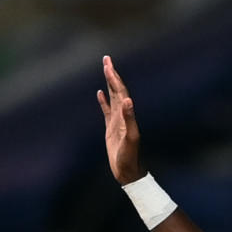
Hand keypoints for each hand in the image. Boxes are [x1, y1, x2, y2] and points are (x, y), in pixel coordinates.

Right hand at [97, 55, 144, 184]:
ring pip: (112, 97)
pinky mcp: (111, 128)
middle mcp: (123, 114)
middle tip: (106, 59)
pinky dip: (104, 100)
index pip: (120, 91)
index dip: (115, 78)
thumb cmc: (130, 156)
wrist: (128, 171)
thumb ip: (129, 119)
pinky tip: (100, 93)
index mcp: (127, 114)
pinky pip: (106, 110)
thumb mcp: (130, 138)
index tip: (108, 65)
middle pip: (117, 90)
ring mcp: (117, 120)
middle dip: (112, 74)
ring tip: (105, 70)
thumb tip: (127, 100)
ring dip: (109, 83)